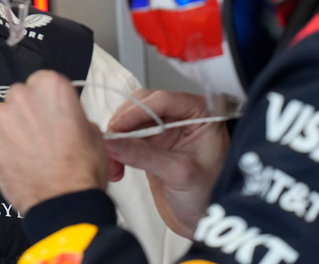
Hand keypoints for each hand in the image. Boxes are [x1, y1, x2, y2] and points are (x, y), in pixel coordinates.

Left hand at [0, 69, 108, 213]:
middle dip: (29, 110)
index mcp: (52, 87)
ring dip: (15, 127)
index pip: (43, 80)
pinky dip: (5, 146)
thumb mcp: (92, 131)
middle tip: (43, 132)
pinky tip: (20, 161)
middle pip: (21, 95)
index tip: (52, 110)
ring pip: (6, 115)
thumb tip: (64, 119)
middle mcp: (24, 97)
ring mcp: (4, 119)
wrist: (64, 203)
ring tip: (31, 149)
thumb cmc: (82, 169)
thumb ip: (72, 115)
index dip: (48, 98)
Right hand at [105, 89, 230, 237]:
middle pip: (143, 104)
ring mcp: (167, 126)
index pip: (164, 100)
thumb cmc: (208, 194)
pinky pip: (128, 135)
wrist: (202, 218)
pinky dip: (118, 148)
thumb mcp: (178, 173)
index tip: (117, 127)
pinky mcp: (152, 140)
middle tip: (111, 145)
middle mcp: (183, 114)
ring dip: (118, 139)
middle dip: (124, 125)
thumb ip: (144, 155)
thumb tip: (113, 141)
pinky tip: (116, 165)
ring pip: (132, 119)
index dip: (137, 111)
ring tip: (113, 163)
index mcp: (201, 113)